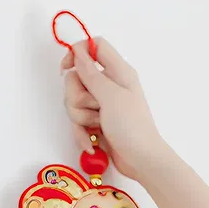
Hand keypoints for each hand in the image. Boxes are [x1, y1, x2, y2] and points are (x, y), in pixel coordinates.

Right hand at [60, 37, 165, 183]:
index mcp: (117, 71)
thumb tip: (77, 51)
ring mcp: (101, 105)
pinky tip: (92, 143)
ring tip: (97, 127)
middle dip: (77, 96)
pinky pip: (78, 121)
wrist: (141, 161)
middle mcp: (108, 85)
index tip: (66, 68)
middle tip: (94, 107)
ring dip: (81, 118)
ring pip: (73, 101)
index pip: (94, 46)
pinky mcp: (96, 122)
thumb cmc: (132, 127)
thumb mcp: (111, 96)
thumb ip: (91, 74)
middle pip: (76, 77)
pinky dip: (82, 133)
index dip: (78, 52)